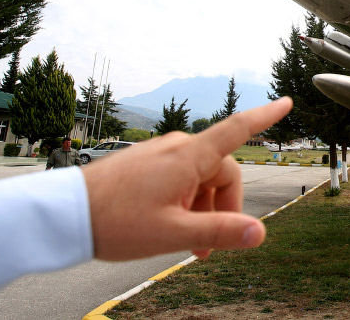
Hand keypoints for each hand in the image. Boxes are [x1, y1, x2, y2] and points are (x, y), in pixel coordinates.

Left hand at [83, 97, 292, 260]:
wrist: (63, 214)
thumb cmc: (114, 221)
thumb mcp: (173, 233)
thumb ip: (219, 232)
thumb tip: (260, 233)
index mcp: (189, 157)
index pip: (238, 129)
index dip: (266, 116)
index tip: (286, 102)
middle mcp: (177, 148)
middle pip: (221, 171)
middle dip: (223, 208)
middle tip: (209, 247)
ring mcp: (159, 154)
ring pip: (199, 178)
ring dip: (202, 209)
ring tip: (188, 244)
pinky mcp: (144, 164)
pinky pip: (178, 178)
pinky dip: (184, 202)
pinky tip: (169, 227)